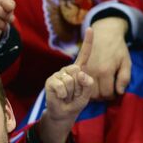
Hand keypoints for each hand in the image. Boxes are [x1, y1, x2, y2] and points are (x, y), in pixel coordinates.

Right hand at [37, 28, 93, 142]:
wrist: (63, 113)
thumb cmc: (75, 103)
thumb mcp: (87, 95)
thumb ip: (88, 84)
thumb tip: (80, 73)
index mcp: (79, 70)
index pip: (85, 54)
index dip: (88, 41)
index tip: (91, 28)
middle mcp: (68, 69)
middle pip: (78, 71)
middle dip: (79, 87)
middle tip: (73, 94)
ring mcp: (58, 74)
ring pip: (70, 80)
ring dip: (71, 93)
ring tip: (67, 96)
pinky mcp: (50, 81)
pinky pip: (61, 86)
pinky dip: (62, 95)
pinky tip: (60, 97)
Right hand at [85, 17, 130, 99]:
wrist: (105, 33)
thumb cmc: (118, 48)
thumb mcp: (126, 62)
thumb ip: (124, 78)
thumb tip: (119, 92)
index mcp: (105, 71)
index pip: (107, 93)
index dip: (113, 96)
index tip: (115, 92)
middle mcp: (92, 72)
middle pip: (96, 95)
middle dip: (103, 96)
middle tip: (108, 91)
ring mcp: (84, 70)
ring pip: (86, 91)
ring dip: (94, 94)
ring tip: (101, 89)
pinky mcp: (79, 68)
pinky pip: (80, 84)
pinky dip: (86, 88)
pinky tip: (92, 85)